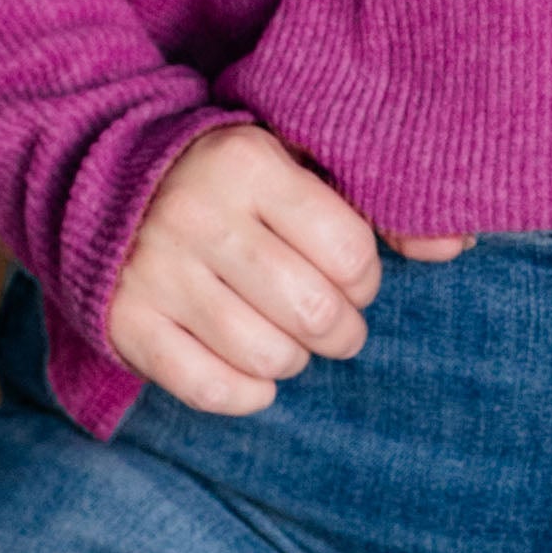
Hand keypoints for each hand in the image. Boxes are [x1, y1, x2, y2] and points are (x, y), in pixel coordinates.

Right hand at [106, 132, 471, 413]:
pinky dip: (248, 392)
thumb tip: (454, 246)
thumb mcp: (294, 160)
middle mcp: (197, 217)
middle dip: (341, 329)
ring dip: (294, 359)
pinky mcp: (126, 324)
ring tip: (287, 335)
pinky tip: (253, 370)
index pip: (349, 252)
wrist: (98, 177)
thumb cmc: (226, 177)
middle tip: (332, 320)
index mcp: (246, 165)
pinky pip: (212, 389)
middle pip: (314, 313)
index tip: (349, 275)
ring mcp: (156, 274)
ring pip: (269, 357)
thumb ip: (374, 202)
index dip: (363, 277)